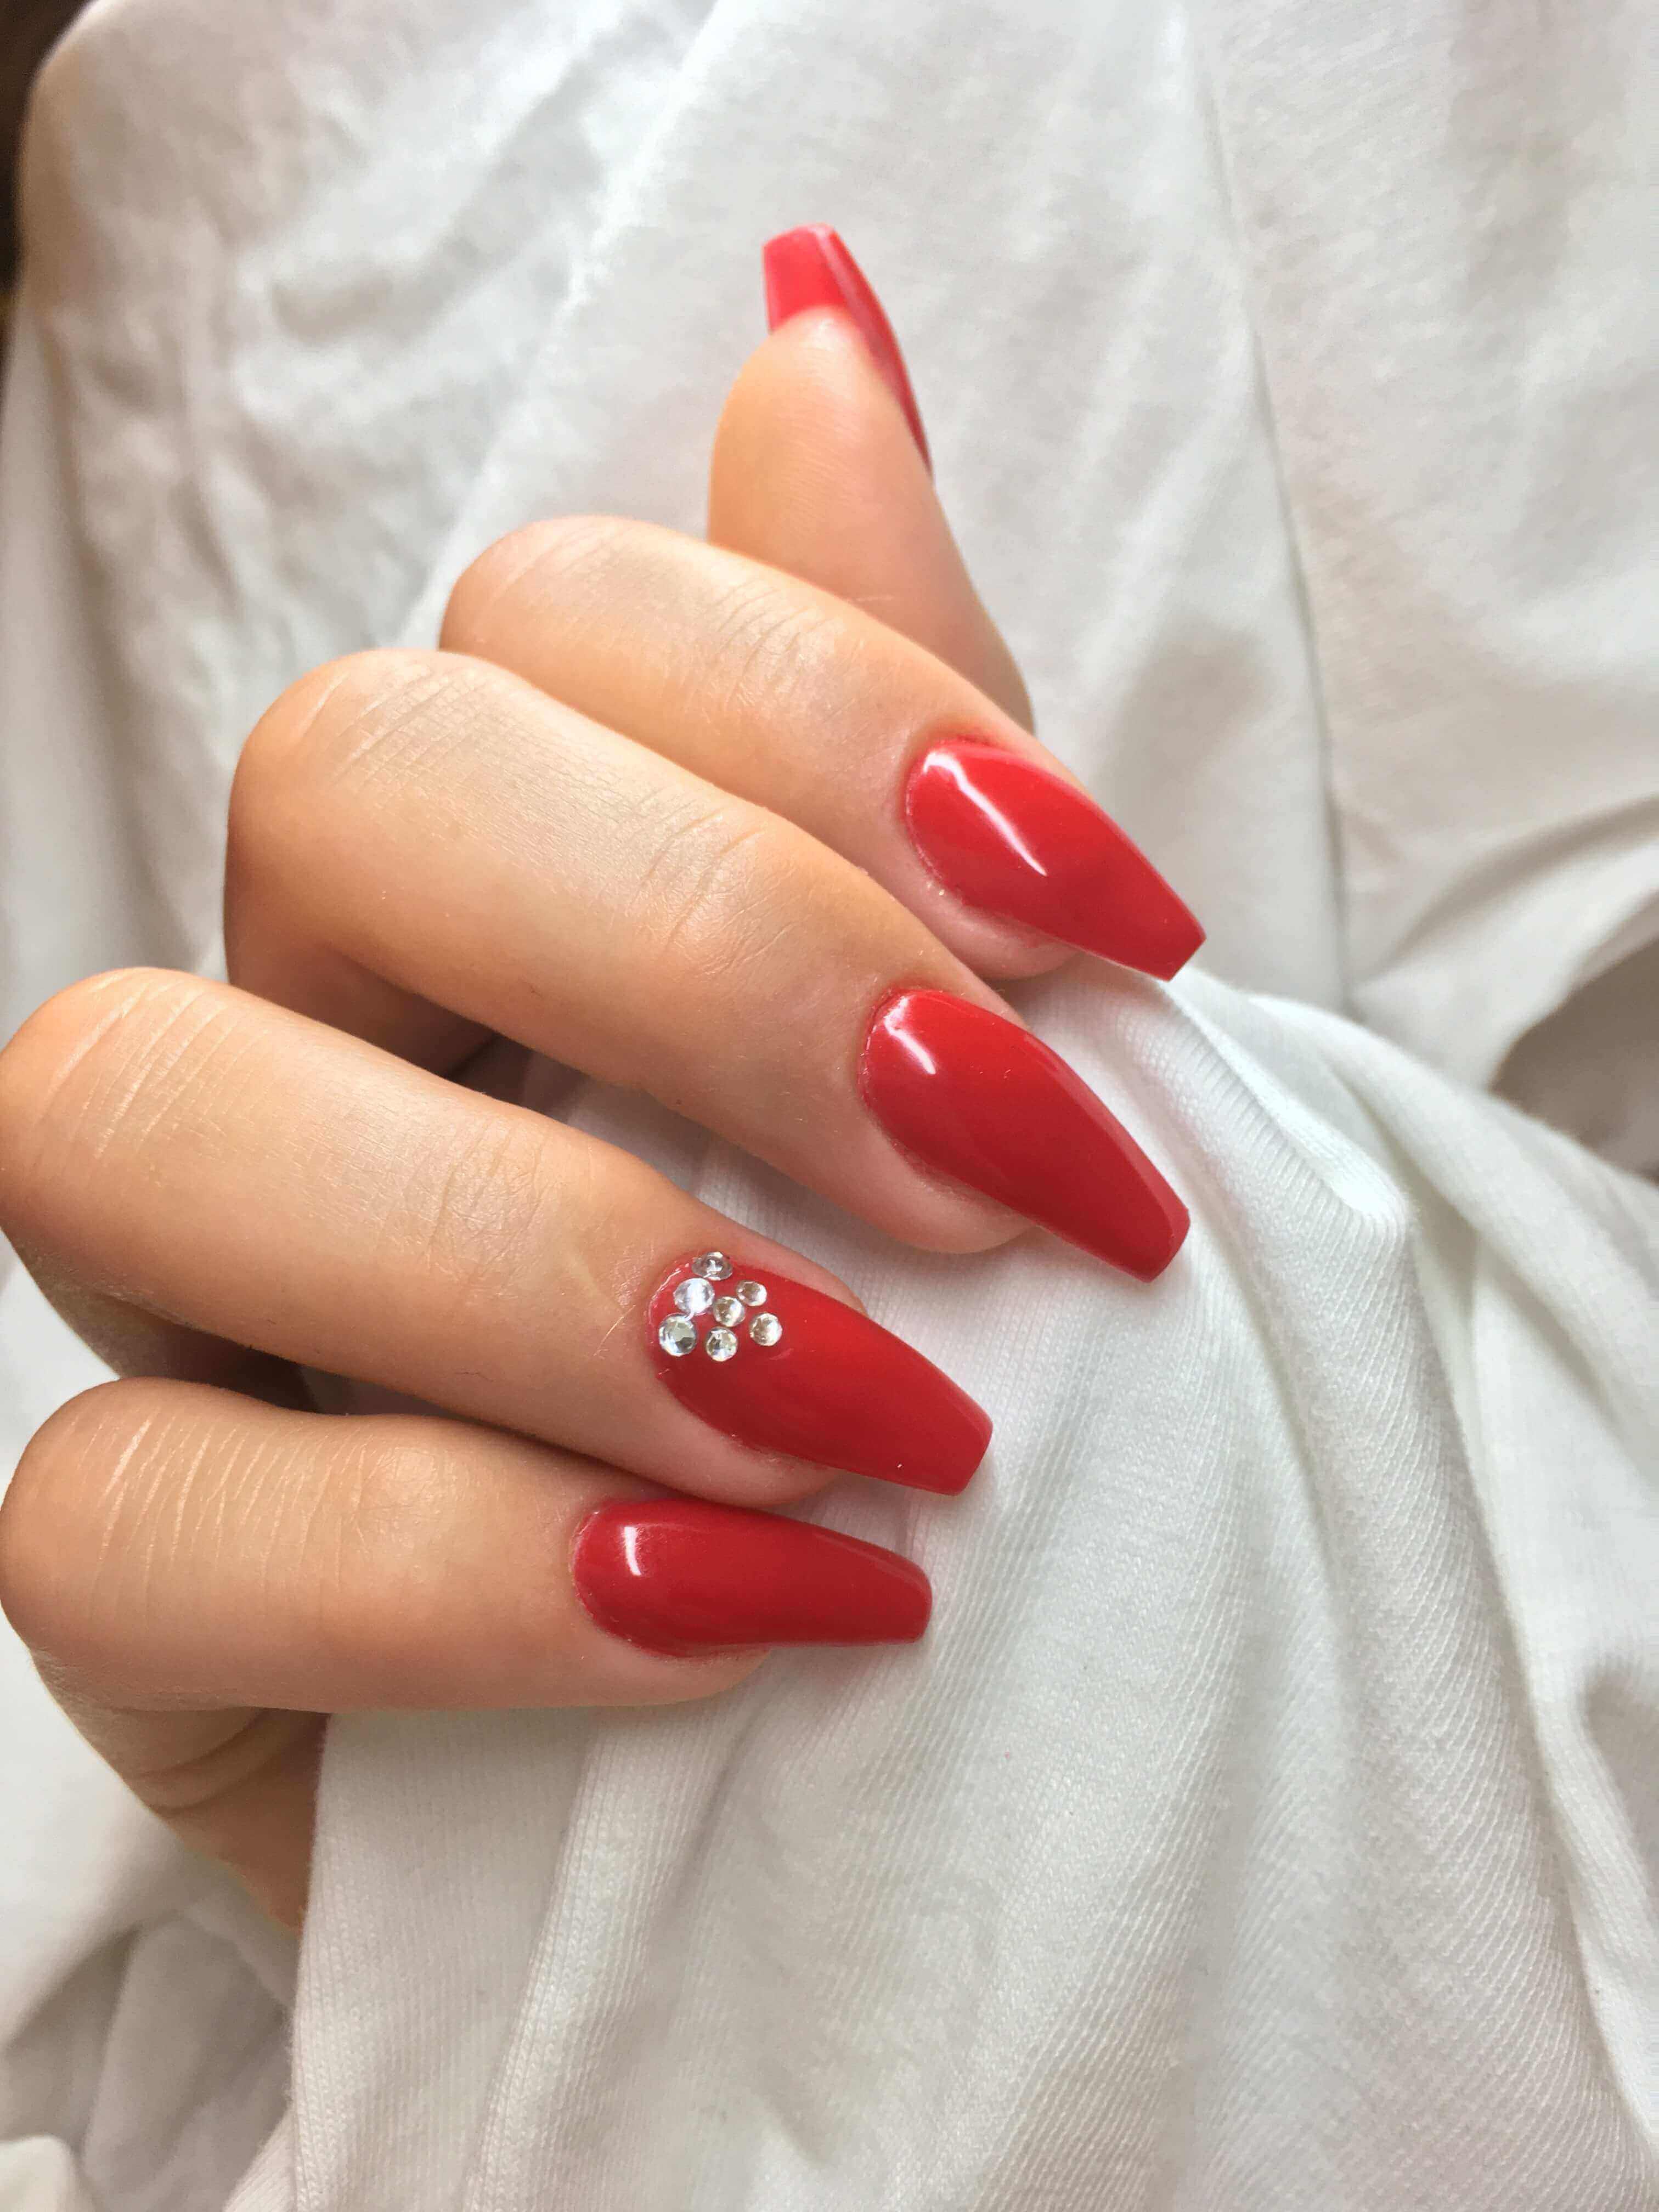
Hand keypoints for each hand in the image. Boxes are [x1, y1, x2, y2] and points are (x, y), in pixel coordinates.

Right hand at [0, 232, 1198, 1926]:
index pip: (551, 616)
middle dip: (707, 950)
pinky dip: (458, 1556)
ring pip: (128, 1102)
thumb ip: (882, 712)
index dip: (833, 720)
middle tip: (1004, 1181)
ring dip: (552, 1250)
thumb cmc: (931, 1368)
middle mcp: (317, 1022)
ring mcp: (187, 1291)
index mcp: (515, 877)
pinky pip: (123, 1510)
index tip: (1124, 941)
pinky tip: (747, 1611)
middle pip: (343, 783)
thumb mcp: (966, 1038)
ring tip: (892, 1424)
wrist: (897, 1738)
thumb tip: (815, 340)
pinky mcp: (141, 1576)